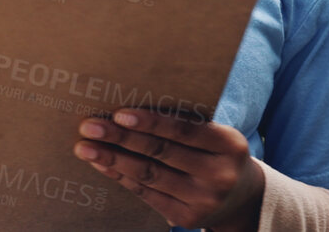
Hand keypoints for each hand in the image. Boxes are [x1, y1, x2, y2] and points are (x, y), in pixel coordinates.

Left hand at [74, 109, 265, 230]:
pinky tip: (103, 164)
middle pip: (162, 154)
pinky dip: (121, 177)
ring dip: (113, 159)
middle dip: (122, 138)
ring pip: (149, 176)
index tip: (120, 113)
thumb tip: (133, 108)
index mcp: (229, 145)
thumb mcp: (217, 135)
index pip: (185, 130)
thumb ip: (187, 123)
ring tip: (86, 147)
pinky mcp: (185, 218)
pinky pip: (146, 194)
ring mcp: (202, 201)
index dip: (152, 122)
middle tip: (90, 126)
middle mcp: (218, 175)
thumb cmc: (219, 153)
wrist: (242, 198)